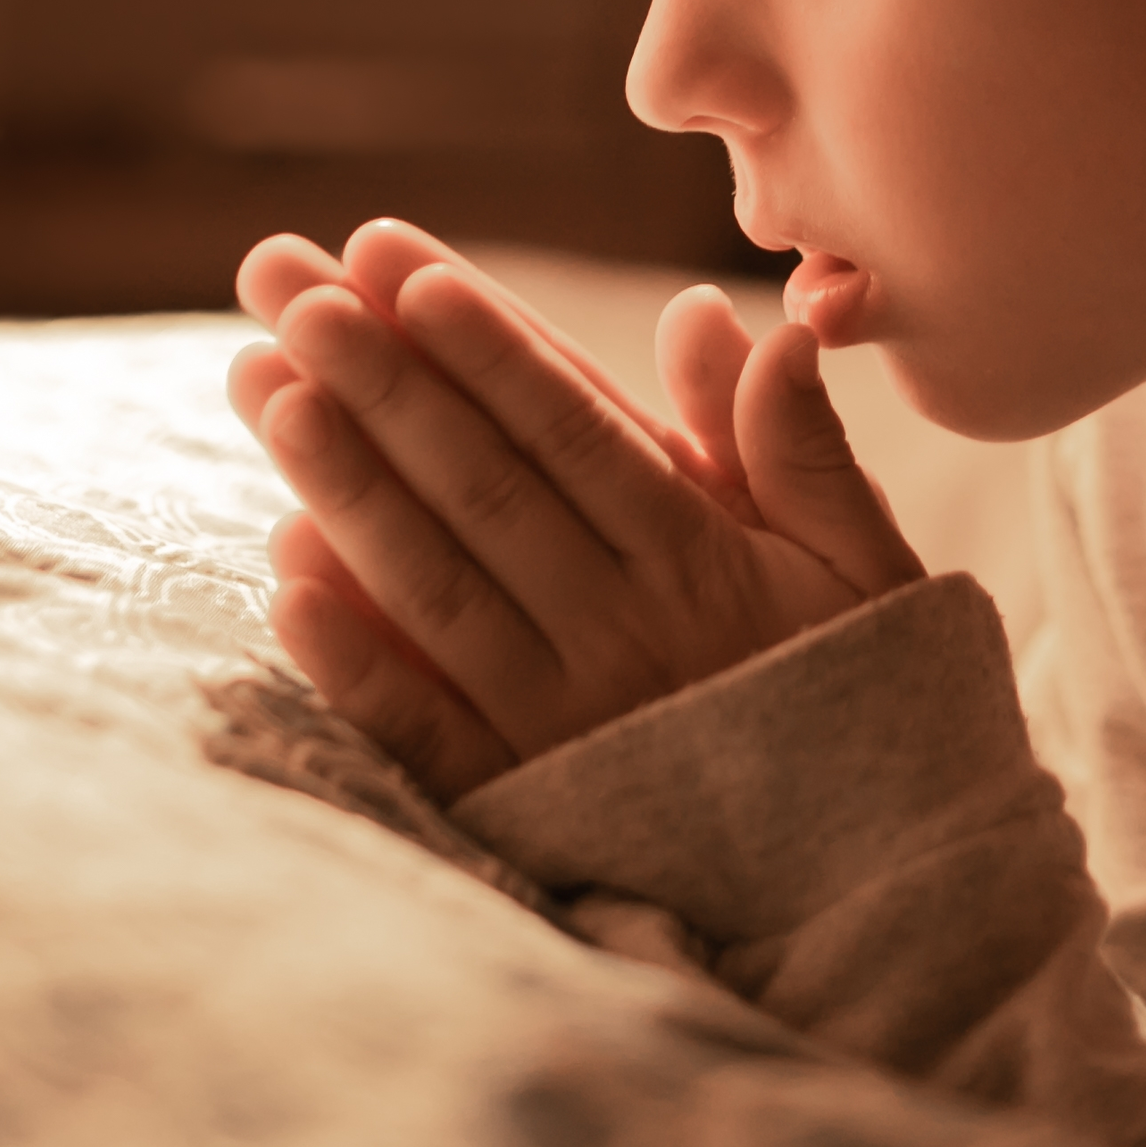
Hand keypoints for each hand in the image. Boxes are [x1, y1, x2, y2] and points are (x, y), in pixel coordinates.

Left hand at [225, 218, 925, 798]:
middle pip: (483, 487)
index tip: (400, 266)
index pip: (572, 428)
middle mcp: (623, 631)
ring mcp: (563, 719)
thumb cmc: (862, 694)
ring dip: (346, 483)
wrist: (878, 880)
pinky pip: (424, 727)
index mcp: (702, 559)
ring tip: (267, 386)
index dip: (484, 345)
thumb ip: (794, 442)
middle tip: (291, 290)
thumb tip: (714, 309)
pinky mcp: (522, 803)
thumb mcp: (861, 564)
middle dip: (384, 381)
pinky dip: (352, 656)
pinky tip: (283, 571)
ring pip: (436, 584)